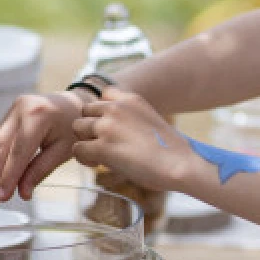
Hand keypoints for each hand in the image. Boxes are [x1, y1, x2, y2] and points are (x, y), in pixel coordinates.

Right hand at [0, 91, 86, 203]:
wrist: (74, 105)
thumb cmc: (74, 128)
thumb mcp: (64, 150)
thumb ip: (41, 170)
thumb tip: (23, 193)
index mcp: (37, 115)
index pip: (18, 151)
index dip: (8, 176)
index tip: (3, 197)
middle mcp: (19, 109)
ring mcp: (11, 111)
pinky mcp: (6, 116)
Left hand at [72, 88, 186, 191]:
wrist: (181, 165)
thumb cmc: (172, 151)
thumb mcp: (152, 121)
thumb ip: (130, 118)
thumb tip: (114, 132)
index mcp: (131, 99)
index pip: (103, 94)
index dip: (102, 111)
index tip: (110, 126)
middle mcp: (116, 108)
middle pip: (85, 111)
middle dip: (91, 127)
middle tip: (104, 144)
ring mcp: (107, 126)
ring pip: (78, 128)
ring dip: (86, 141)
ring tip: (100, 155)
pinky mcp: (102, 147)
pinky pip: (78, 149)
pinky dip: (84, 159)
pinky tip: (98, 164)